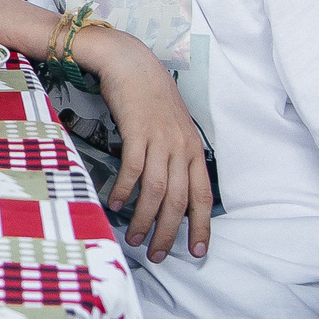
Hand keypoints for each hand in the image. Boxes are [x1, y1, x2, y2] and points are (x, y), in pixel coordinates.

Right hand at [81, 28, 212, 263]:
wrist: (131, 63)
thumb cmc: (149, 97)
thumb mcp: (172, 128)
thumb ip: (174, 156)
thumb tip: (170, 188)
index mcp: (193, 150)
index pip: (203, 196)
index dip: (202, 226)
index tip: (198, 252)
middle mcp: (181, 148)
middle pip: (179, 200)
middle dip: (170, 232)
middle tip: (158, 255)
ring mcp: (160, 139)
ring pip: (157, 190)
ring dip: (145, 218)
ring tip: (135, 237)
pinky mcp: (137, 131)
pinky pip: (133, 168)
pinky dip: (125, 190)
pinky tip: (115, 203)